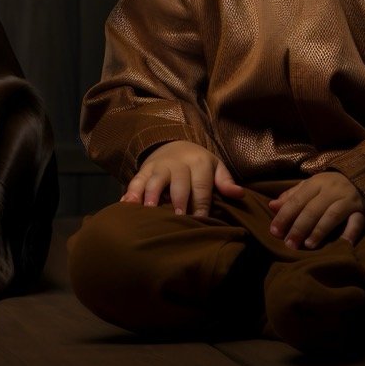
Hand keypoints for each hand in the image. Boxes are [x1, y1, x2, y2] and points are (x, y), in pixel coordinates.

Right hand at [121, 140, 243, 217]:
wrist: (173, 144)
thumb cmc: (198, 163)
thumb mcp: (215, 166)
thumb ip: (225, 181)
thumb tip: (239, 193)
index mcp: (198, 162)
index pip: (201, 185)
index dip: (201, 203)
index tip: (200, 220)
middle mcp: (177, 163)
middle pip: (178, 183)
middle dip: (178, 200)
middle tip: (177, 217)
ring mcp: (158, 166)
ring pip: (154, 180)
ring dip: (150, 195)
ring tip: (148, 210)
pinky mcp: (143, 170)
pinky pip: (135, 181)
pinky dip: (130, 193)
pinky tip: (126, 205)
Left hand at [268, 172, 364, 248]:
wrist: (361, 177)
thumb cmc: (328, 186)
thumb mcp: (309, 186)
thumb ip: (291, 196)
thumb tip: (272, 206)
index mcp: (316, 183)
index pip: (297, 200)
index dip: (284, 216)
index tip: (275, 232)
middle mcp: (332, 190)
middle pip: (312, 210)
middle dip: (299, 228)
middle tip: (289, 244)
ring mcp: (348, 200)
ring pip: (332, 216)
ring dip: (319, 232)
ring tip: (308, 245)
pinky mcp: (362, 210)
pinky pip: (357, 222)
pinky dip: (351, 233)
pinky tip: (343, 244)